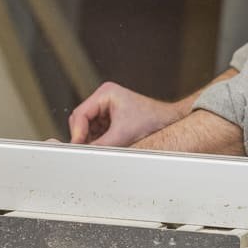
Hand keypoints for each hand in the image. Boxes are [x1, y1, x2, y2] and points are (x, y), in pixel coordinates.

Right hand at [68, 82, 183, 146]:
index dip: (77, 132)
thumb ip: (101, 145)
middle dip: (83, 137)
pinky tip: (107, 148)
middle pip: (81, 122)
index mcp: (106, 93)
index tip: (77, 147)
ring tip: (101, 150)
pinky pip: (97, 133)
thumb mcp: (123, 135)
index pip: (80, 114)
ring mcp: (107, 110)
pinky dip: (99, 142)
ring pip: (88, 129)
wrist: (170, 124)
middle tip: (87, 152)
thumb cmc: (153, 121)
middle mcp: (104, 99)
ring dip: (91, 140)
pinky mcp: (111, 121)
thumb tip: (86, 154)